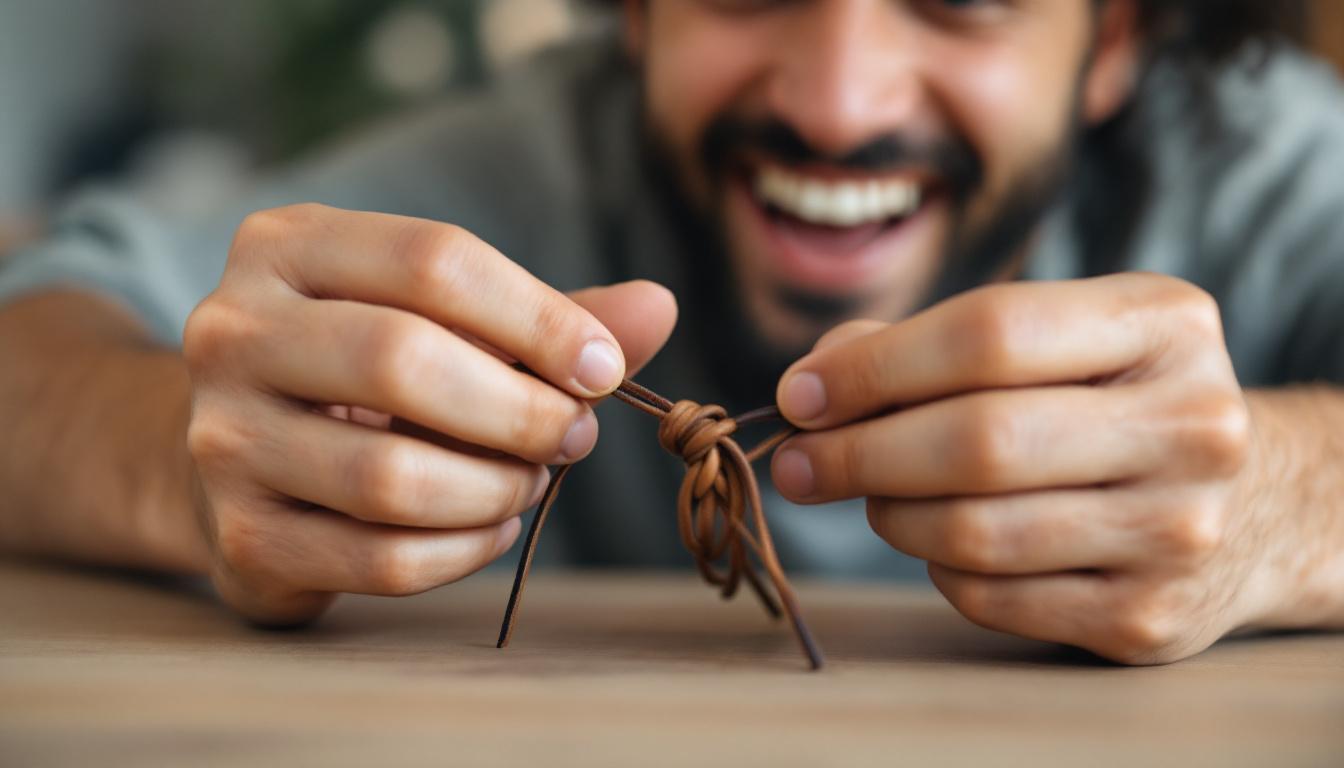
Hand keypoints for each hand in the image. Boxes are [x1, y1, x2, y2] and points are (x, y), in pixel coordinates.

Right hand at [184, 204, 676, 624]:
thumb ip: (546, 317)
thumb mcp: (445, 321)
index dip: (539, 317)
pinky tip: (493, 528)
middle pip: (402, 360)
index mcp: (288, 246)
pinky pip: (381, 558)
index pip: (433, 260)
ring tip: (532, 480)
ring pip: (392, 476)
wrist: (247, 458)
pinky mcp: (242, 536)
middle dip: (522, 410)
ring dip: (498, 489)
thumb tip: (660, 306)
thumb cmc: (370, 376)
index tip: (605, 368)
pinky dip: (465, 551)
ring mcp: (223, 438)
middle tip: (575, 435)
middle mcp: (233, 330)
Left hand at [771, 273, 1268, 663]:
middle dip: (858, 453)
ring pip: (975, 531)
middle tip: (796, 463)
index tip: (798, 395)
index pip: (989, 333)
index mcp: (1163, 326)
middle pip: (979, 440)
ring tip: (871, 495)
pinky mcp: (1147, 616)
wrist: (1254, 504)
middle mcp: (1191, 424)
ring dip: (890, 514)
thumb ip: (929, 343)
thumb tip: (814, 382)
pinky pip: (990, 597)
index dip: (872, 368)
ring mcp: (1177, 528)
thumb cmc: (1111, 402)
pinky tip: (940, 540)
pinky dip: (938, 568)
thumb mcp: (1056, 339)